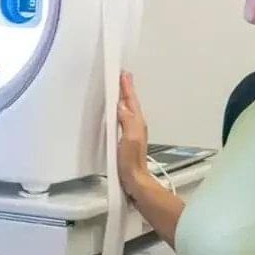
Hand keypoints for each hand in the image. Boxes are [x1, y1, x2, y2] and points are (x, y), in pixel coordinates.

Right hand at [117, 71, 150, 198]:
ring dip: (124, 99)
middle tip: (123, 77)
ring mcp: (133, 132)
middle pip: (131, 103)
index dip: (127, 87)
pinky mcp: (128, 139)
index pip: (131, 100)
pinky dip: (121, 111)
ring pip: (128, 110)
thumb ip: (127, 121)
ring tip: (120, 89)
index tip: (123, 74)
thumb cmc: (131, 162)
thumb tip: (121, 105)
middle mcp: (137, 125)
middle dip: (126, 89)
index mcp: (137, 123)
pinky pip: (124, 119)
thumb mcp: (129, 139)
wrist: (135, 180)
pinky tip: (117, 112)